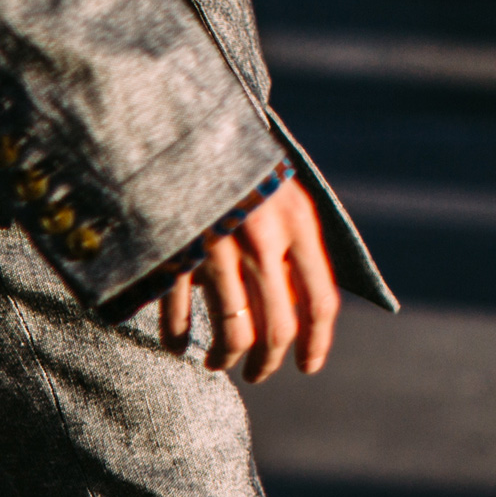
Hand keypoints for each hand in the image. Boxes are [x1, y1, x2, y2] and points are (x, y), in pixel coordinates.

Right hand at [158, 179, 338, 381]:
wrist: (180, 123)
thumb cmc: (238, 162)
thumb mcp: (281, 191)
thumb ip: (296, 241)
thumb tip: (305, 304)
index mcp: (297, 223)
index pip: (320, 301)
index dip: (317, 343)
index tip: (307, 366)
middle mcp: (261, 241)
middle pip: (277, 327)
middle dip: (268, 361)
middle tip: (258, 372)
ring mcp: (216, 249)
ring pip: (232, 331)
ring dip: (226, 358)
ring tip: (218, 363)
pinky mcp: (175, 253)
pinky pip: (180, 314)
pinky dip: (177, 337)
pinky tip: (177, 345)